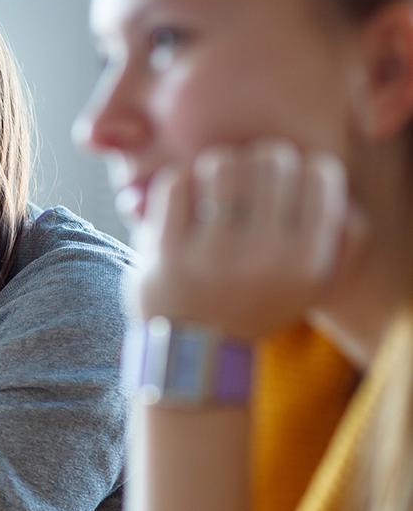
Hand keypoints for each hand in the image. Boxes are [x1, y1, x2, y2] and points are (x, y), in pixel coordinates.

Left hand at [134, 143, 362, 339]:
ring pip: (223, 163)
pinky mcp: (166, 251)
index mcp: (306, 260)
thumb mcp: (315, 285)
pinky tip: (188, 198)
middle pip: (271, 159)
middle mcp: (263, 256)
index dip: (303, 166)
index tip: (288, 180)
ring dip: (219, 165)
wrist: (195, 351)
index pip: (320, 172)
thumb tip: (341, 194)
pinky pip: (176, 183)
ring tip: (218, 184)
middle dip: (260, 160)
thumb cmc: (257, 304)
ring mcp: (210, 253)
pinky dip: (181, 182)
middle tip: (250, 178)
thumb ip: (345, 241)